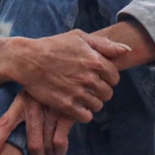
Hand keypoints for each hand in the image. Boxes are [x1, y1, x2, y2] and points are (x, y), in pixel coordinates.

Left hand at [0, 91, 73, 154]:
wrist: (73, 78)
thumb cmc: (49, 91)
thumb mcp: (31, 93)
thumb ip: (21, 109)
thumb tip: (10, 134)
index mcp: (21, 102)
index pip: (5, 123)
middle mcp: (34, 107)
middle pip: (34, 144)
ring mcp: (51, 111)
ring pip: (47, 146)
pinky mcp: (66, 115)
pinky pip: (60, 142)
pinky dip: (60, 151)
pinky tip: (59, 150)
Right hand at [12, 31, 129, 122]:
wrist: (28, 60)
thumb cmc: (54, 46)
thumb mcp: (79, 37)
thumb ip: (105, 45)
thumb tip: (127, 50)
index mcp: (95, 61)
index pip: (115, 78)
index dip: (107, 78)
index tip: (97, 77)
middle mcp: (89, 78)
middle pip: (108, 93)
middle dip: (100, 91)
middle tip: (88, 87)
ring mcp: (78, 93)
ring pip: (98, 106)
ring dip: (92, 103)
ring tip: (81, 96)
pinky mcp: (66, 105)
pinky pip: (86, 116)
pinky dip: (83, 113)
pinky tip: (76, 106)